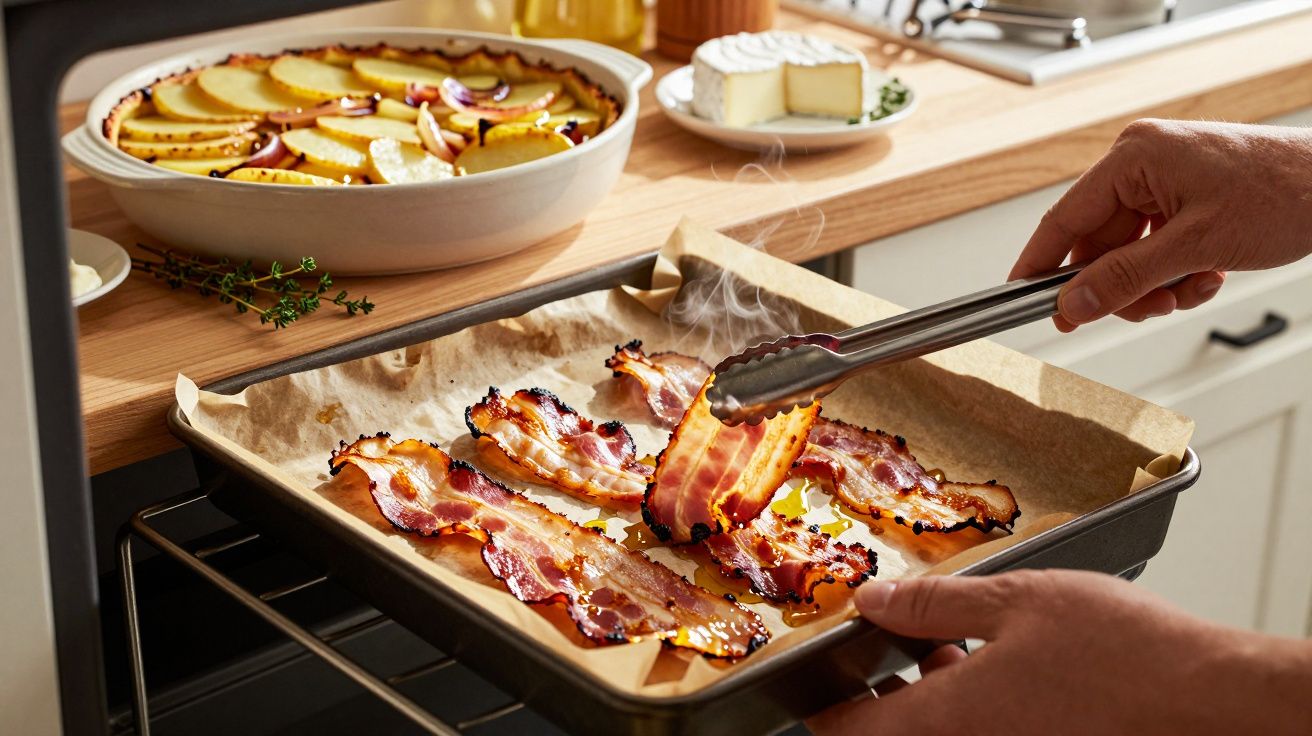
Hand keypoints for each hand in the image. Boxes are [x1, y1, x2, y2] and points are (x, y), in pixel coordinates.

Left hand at [809, 570, 1311, 735]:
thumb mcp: (1014, 601)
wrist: (1205, 699)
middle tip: (873, 645)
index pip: (853, 730)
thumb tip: (872, 601)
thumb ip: (933, 605)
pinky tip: (987, 658)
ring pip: (940, 730)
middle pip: (895, 732)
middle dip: (877, 692)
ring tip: (934, 639)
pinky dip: (968, 701)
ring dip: (925, 693)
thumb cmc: (1122, 653)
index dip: (824, 706)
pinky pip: (980, 731)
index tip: (813, 678)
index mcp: (949, 719)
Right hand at [1010, 120, 1311, 330]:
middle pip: (1098, 245)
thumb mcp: (1196, 246)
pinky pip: (1154, 249)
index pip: (1065, 219)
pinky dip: (1175, 274)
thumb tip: (1074, 304)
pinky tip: (1206, 275)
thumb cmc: (1287, 192)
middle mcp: (1142, 164)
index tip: (1019, 298)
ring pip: (1127, 254)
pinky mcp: (1183, 199)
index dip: (1040, 264)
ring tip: (1190, 288)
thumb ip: (1127, 279)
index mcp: (1134, 157)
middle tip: (1145, 308)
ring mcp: (1163, 181)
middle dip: (1124, 285)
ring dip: (1154, 285)